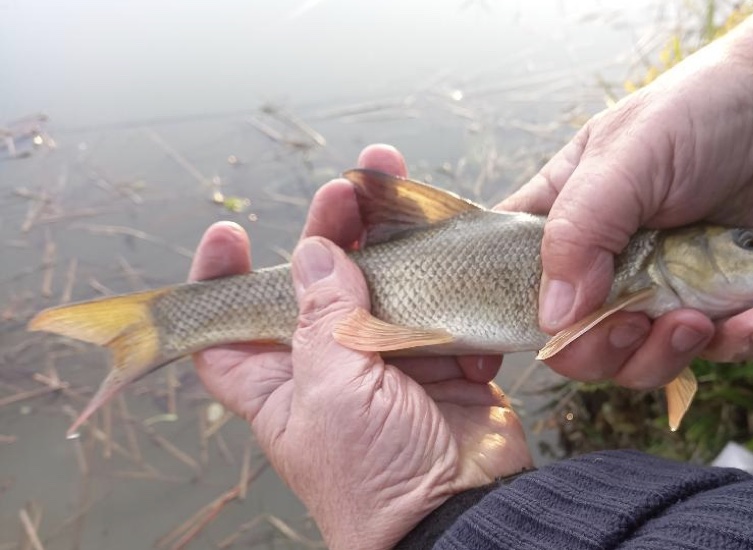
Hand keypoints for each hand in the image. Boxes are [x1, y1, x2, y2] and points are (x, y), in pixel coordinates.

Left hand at [189, 145, 531, 549]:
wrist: (462, 515)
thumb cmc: (375, 477)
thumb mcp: (333, 391)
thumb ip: (325, 318)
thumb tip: (316, 253)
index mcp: (280, 381)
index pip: (231, 326)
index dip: (222, 279)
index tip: (231, 233)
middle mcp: (330, 365)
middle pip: (318, 285)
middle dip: (329, 233)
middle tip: (344, 191)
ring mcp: (389, 361)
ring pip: (382, 284)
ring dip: (392, 240)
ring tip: (399, 185)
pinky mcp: (442, 361)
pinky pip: (438, 308)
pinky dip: (447, 292)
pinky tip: (452, 280)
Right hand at [498, 0, 752, 388]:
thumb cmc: (695, 115)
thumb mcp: (625, 158)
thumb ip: (582, 231)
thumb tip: (554, 317)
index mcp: (558, 224)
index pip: (508, 282)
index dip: (500, 323)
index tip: (500, 357)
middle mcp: (600, 267)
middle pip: (572, 342)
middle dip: (601, 348)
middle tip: (636, 321)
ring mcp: (656, 292)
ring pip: (636, 361)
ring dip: (666, 354)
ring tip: (702, 318)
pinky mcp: (711, 307)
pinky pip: (711, 354)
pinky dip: (734, 345)